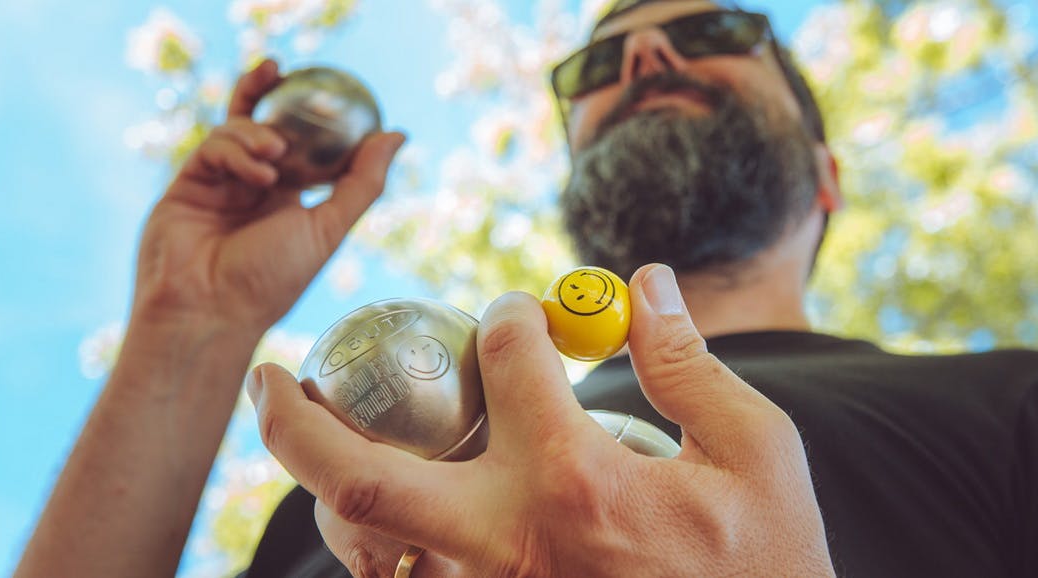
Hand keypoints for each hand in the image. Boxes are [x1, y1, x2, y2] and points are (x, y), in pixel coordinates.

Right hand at [132, 59, 405, 337]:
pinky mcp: (188, 183)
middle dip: (267, 92)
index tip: (327, 91)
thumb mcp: (328, 228)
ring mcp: (220, 184)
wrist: (208, 311)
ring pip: (237, 130)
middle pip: (262, 123)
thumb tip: (397, 134)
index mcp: (291, 200)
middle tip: (276, 67)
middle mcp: (255, 188)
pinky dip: (236, 149)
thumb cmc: (271, 281)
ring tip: (275, 156)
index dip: (312, 116)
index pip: (304, 145)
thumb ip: (363, 181)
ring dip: (258, 134)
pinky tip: (256, 172)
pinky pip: (213, 145)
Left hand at [246, 264, 833, 576]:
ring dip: (327, 488)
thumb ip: (686, 362)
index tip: (520, 312)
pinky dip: (380, 546)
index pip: (506, 356)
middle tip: (270, 375)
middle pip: (363, 478)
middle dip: (296, 422)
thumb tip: (647, 283)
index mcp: (577, 477)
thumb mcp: (757, 453)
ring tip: (317, 434)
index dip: (510, 312)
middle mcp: (510, 539)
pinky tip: (386, 508)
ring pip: (367, 545)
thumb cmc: (767, 566)